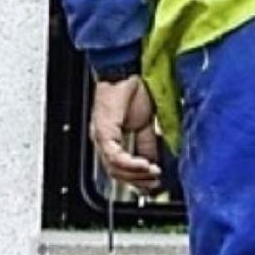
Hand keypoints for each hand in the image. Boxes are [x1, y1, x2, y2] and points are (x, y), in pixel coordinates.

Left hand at [88, 76, 162, 190]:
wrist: (128, 71)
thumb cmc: (134, 90)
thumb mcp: (145, 124)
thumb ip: (147, 145)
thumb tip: (154, 162)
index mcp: (110, 138)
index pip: (119, 168)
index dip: (136, 179)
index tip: (152, 183)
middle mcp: (101, 139)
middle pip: (115, 173)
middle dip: (137, 181)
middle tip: (154, 183)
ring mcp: (100, 136)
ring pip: (113, 168)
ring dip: (136, 175)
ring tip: (153, 174)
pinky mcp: (103, 131)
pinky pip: (115, 156)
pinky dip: (132, 164)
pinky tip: (146, 165)